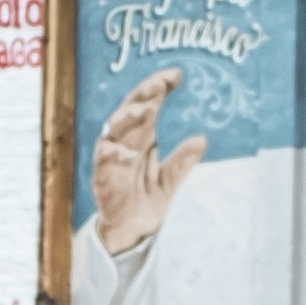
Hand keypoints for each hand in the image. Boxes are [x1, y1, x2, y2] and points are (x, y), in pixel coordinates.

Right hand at [88, 70, 206, 253]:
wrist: (130, 229)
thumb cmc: (146, 196)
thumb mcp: (170, 179)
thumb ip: (183, 161)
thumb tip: (201, 139)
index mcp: (142, 135)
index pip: (149, 103)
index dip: (160, 87)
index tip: (177, 75)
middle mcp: (125, 140)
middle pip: (131, 109)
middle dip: (144, 94)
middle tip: (160, 83)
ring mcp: (112, 156)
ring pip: (114, 128)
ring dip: (128, 117)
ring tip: (146, 110)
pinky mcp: (103, 175)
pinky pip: (105, 159)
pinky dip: (115, 154)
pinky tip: (130, 153)